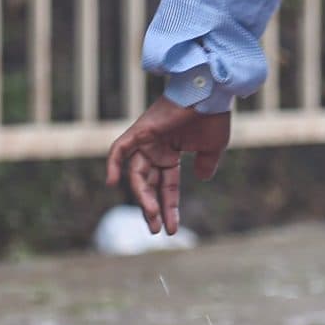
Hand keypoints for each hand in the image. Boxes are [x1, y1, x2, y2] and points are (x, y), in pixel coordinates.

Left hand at [105, 96, 230, 236]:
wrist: (211, 94)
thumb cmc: (212, 117)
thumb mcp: (212, 149)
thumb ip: (206, 164)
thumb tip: (202, 178)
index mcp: (170, 154)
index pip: (166, 186)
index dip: (168, 208)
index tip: (171, 229)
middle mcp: (155, 149)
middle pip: (149, 184)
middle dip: (152, 208)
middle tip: (156, 230)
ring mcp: (146, 141)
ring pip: (137, 175)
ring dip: (143, 197)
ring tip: (151, 218)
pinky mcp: (140, 131)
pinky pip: (119, 148)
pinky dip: (113, 163)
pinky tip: (112, 182)